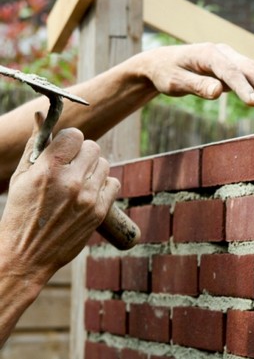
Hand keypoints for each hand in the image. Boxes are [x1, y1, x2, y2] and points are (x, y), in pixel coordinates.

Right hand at [0, 113, 119, 283]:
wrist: (27, 255)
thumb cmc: (21, 214)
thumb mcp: (22, 177)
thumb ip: (36, 146)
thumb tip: (41, 117)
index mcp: (48, 169)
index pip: (75, 135)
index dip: (70, 139)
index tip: (66, 147)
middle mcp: (71, 181)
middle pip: (93, 147)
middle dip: (83, 153)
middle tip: (73, 165)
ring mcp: (88, 197)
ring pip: (104, 164)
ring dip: (94, 169)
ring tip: (79, 181)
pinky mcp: (99, 211)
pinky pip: (114, 183)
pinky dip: (104, 185)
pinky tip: (89, 193)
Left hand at [141, 43, 253, 108]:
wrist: (164, 63)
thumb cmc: (167, 73)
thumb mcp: (175, 82)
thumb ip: (196, 86)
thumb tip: (217, 91)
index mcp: (209, 53)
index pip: (230, 72)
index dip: (243, 88)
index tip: (253, 104)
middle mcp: (225, 53)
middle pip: (251, 69)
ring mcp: (233, 59)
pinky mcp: (236, 69)